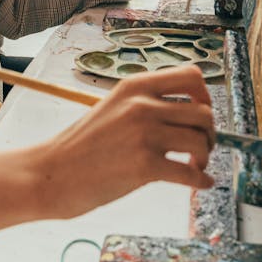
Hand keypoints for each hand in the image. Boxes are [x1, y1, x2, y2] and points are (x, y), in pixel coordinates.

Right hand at [33, 64, 214, 218]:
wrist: (52, 173)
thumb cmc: (82, 146)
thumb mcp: (113, 107)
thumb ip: (145, 104)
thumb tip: (188, 114)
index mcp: (135, 86)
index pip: (191, 76)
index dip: (205, 96)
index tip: (202, 113)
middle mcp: (142, 104)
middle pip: (203, 112)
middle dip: (209, 132)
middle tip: (201, 147)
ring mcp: (144, 134)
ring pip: (201, 141)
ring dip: (205, 157)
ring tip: (194, 166)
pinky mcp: (144, 166)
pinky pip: (191, 174)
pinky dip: (202, 182)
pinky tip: (200, 185)